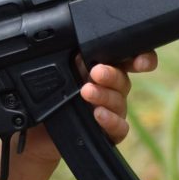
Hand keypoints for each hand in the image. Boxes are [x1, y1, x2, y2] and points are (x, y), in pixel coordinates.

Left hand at [19, 51, 158, 165]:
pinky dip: (110, 120)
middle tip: (96, 72)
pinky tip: (98, 114)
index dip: (140, 59)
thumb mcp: (58, 73)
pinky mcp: (109, 133)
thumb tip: (77, 46)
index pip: (127, 61)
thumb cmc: (50, 98)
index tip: (139, 61)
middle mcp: (110, 90)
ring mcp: (111, 112)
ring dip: (105, 96)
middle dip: (111, 75)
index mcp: (102, 70)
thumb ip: (73, 59)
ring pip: (120, 102)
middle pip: (123, 80)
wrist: (38, 132)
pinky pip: (120, 127)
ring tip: (87, 92)